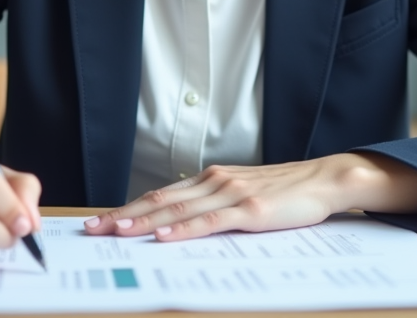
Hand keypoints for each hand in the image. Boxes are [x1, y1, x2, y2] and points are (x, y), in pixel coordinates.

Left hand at [82, 153, 416, 241]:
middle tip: (92, 229)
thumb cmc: (285, 192)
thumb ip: (214, 206)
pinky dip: (184, 229)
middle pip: (159, 201)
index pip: (160, 196)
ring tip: (116, 231)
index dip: (128, 208)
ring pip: (178, 210)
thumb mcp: (243, 196)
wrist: (324, 180)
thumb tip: (181, 224)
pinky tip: (165, 237)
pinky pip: (210, 221)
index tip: (101, 221)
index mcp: (210, 179)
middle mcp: (214, 181)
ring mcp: (230, 193)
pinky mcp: (249, 208)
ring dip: (144, 222)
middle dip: (123, 215)